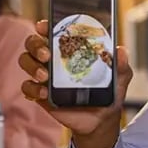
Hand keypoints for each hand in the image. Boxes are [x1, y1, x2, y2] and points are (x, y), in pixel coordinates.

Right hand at [18, 20, 132, 147]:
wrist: (101, 120)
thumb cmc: (108, 93)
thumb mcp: (120, 78)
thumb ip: (121, 64)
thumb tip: (121, 51)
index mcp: (72, 49)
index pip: (54, 31)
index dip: (46, 26)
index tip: (44, 26)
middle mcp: (55, 59)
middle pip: (33, 43)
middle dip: (35, 45)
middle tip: (47, 55)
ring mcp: (45, 76)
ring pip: (26, 61)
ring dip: (31, 66)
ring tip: (46, 77)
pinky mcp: (41, 94)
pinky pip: (27, 87)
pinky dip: (32, 88)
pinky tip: (44, 94)